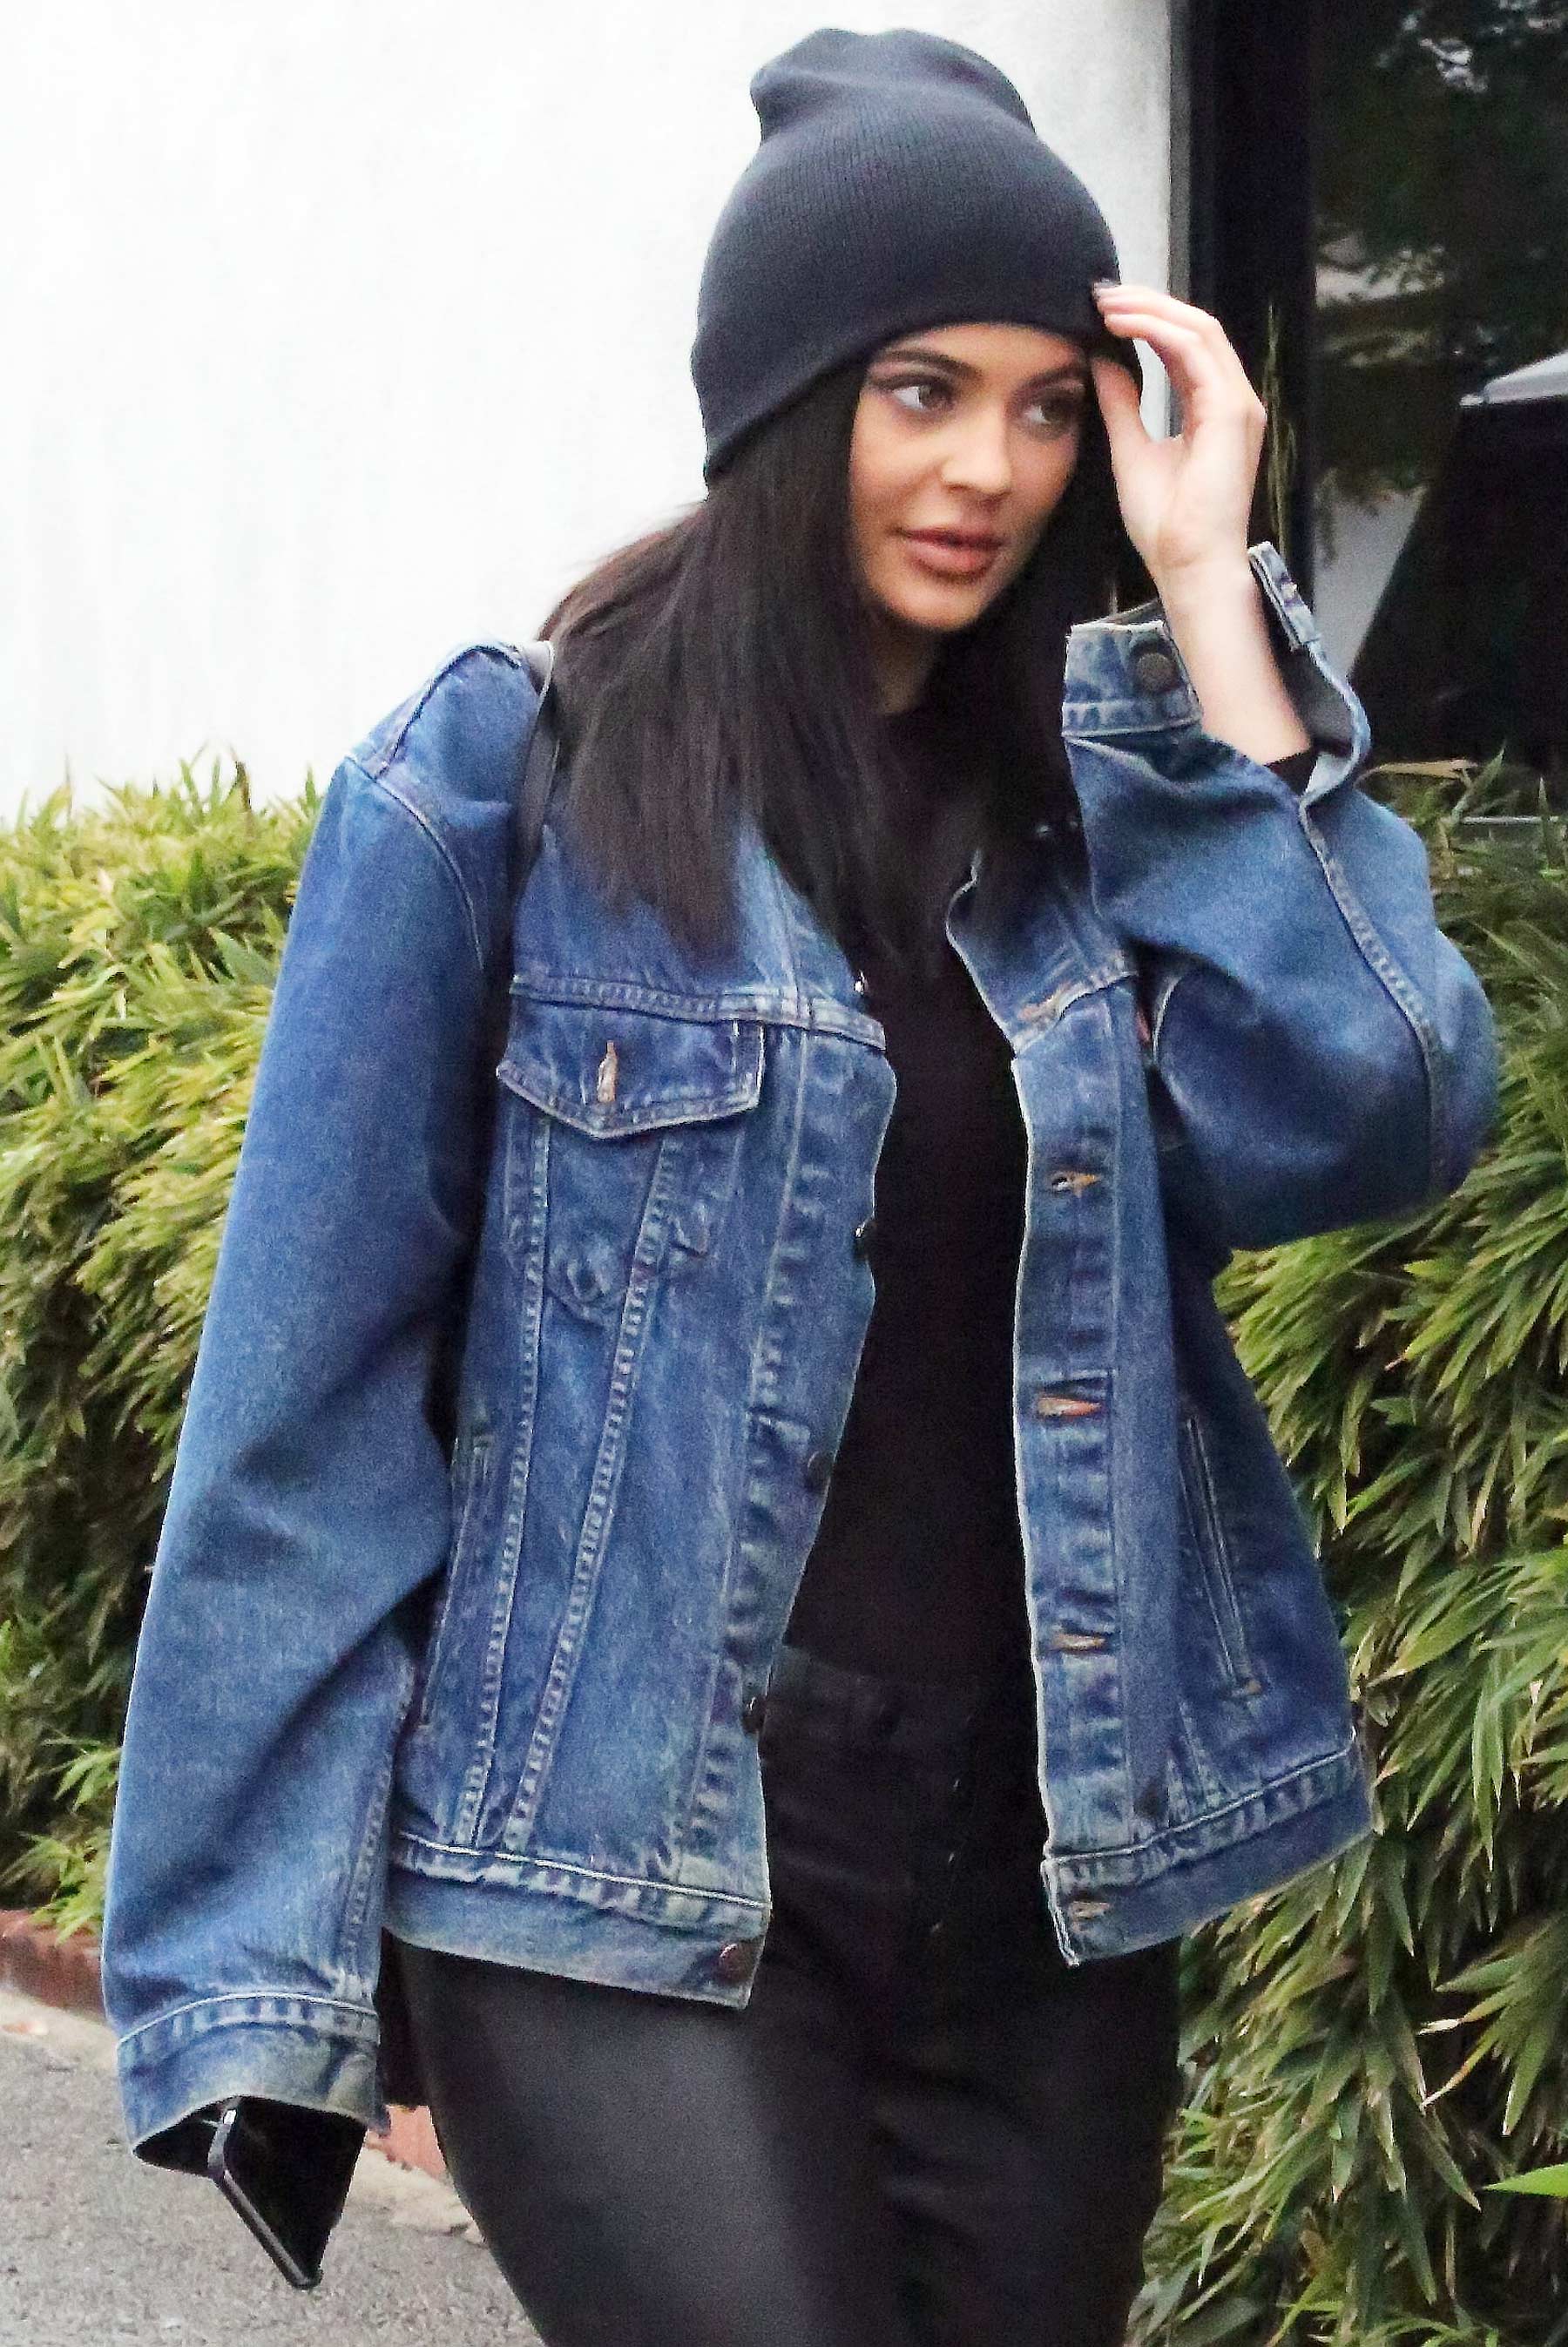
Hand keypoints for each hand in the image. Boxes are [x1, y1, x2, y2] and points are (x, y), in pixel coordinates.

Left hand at [1088, 284, 1266, 590]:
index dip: (1148, 321)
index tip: (1104, 311)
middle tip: (1102, 294)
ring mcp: (1237, 403)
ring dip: (1150, 309)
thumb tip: (1102, 362)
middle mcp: (1233, 399)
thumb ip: (1122, 405)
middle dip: (1148, 304)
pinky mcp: (1231, 411)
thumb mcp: (1131, 451)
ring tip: (1107, 304)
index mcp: (1214, 409)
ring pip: (1199, 329)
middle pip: (1195, 327)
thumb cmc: (1166, 525)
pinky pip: (1195, 350)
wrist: (1188, 565)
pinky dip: (1158, 331)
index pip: (1185, 346)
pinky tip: (1122, 325)